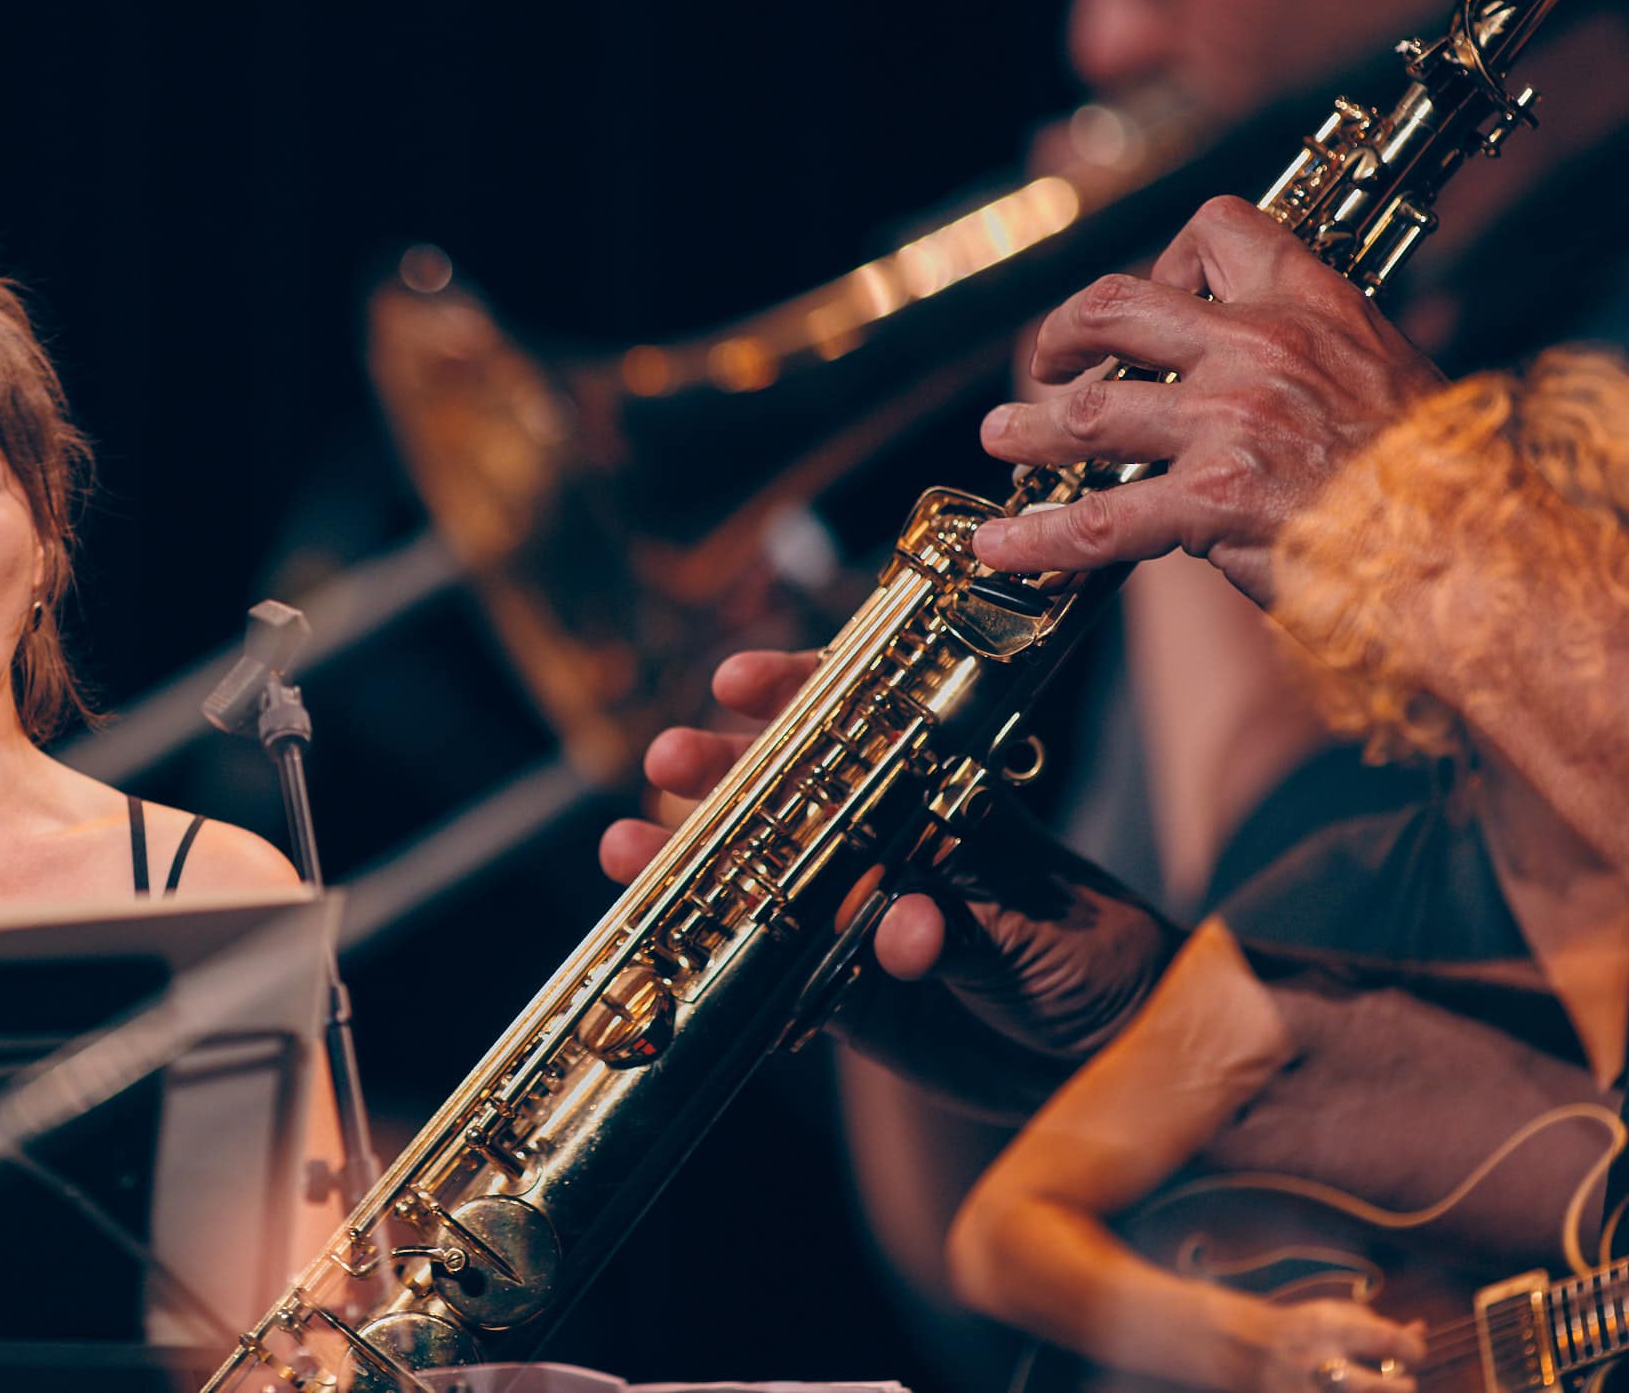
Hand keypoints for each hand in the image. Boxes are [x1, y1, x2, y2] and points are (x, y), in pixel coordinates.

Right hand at [600, 648, 1173, 1090]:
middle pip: (785, 792)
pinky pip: (770, 968)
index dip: (793, 695)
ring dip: (692, 860)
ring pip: (758, 875)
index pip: (857, 726)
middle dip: (719, 772)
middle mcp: (883, 842)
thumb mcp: (1039, 921)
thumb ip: (965, 924)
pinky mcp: (842, 990)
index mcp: (934, 793)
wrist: (1118, 1058)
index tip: (734, 683)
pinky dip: (717, 956)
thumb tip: (902, 927)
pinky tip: (661, 942)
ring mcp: (854, 912)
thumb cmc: (1094, 954)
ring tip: (625, 850)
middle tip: (666, 761)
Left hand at [970, 197, 1444, 607]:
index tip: (1149, 300)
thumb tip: (1255, 371)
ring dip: (1029, 429)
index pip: (1219, 233)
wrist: (1472, 546)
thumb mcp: (1386, 375)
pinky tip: (998, 547)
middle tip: (1043, 362)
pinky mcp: (1210, 503)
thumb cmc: (1441, 475)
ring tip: (1002, 439)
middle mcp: (1260, 351)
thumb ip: (1311, 358)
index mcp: (1311, 307)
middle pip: (1118, 308)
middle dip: (1063, 333)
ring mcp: (1228, 425)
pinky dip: (1038, 536)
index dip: (1165, 259)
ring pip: (1088, 412)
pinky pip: (1099, 518)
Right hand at [1248, 1299, 1422, 1392]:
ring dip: (1379, 1392)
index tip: (1410, 1354)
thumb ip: (1376, 1323)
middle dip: (1405, 1387)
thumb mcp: (1333, 1314)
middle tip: (1401, 1382)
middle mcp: (1321, 1361)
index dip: (1415, 1350)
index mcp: (1330, 1328)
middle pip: (1385, 1389)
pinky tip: (1348, 1391)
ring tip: (1376, 1386)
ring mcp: (1309, 1391)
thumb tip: (1421, 1331)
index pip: (1392, 1341)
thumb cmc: (1299, 1329)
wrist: (1241, 1347)